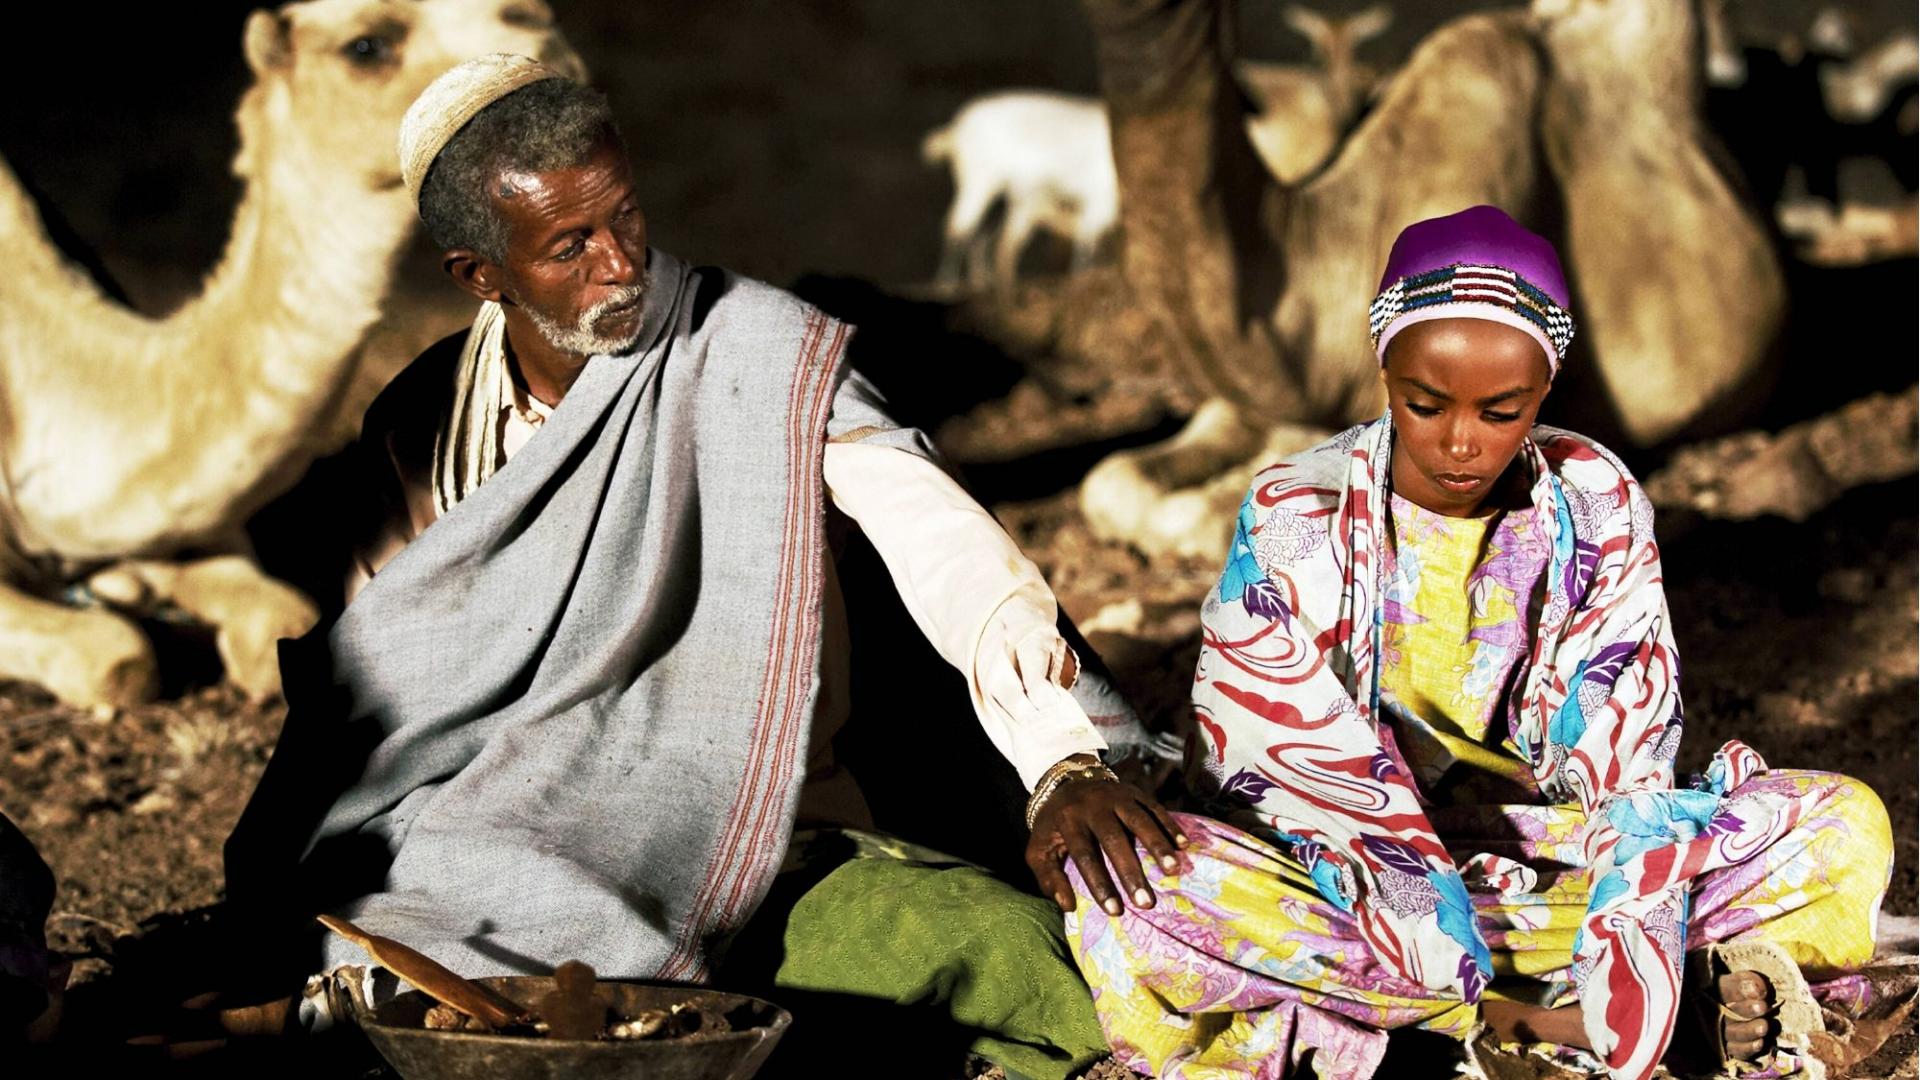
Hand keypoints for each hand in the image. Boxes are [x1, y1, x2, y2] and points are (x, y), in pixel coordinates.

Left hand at [1025, 759, 1188, 915]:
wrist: (1065, 781)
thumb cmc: (1054, 826)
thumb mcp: (1038, 850)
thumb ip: (1049, 878)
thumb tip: (1067, 906)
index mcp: (1068, 820)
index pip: (1085, 855)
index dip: (1099, 883)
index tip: (1115, 911)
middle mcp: (1093, 806)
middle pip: (1114, 839)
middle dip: (1131, 871)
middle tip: (1146, 902)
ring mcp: (1116, 796)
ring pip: (1139, 820)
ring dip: (1157, 845)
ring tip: (1173, 870)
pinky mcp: (1134, 791)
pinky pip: (1155, 808)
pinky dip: (1170, 825)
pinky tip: (1184, 845)